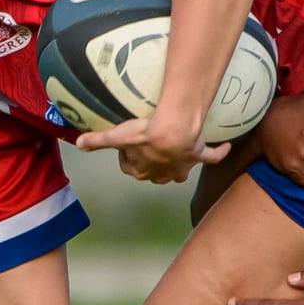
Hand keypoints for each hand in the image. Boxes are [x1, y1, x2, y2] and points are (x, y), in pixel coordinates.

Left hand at [75, 113, 227, 183]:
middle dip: (153, 163)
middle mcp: (162, 174)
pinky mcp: (199, 157)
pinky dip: (218, 153)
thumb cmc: (144, 134)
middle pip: (155, 172)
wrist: (174, 130)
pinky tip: (225, 147)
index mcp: (141, 170)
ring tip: (177, 152)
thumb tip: (78, 143)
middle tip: (150, 145)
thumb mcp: (117, 136)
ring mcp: (182, 167)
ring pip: (179, 172)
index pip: (131, 168)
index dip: (128, 157)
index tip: (127, 145)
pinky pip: (212, 157)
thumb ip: (98, 140)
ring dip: (178, 166)